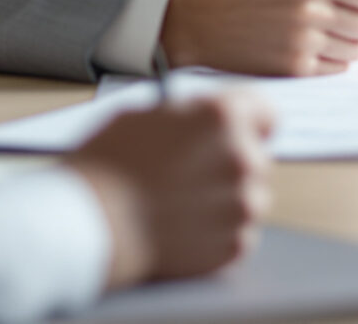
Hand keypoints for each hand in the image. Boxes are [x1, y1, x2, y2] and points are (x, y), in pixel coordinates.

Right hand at [68, 92, 274, 286]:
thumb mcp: (144, 116)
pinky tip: (183, 228)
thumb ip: (187, 116)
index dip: (249, 123)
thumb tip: (200, 122)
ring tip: (182, 205)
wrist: (91, 224)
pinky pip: (239, 235)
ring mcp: (242, 205)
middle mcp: (242, 158)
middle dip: (229, 165)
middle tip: (192, 175)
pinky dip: (217, 234)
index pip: (265, 112)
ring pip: (250, 198)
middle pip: (256, 158)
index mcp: (222, 116)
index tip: (239, 133)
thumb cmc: (108, 166)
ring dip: (226, 201)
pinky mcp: (235, 245)